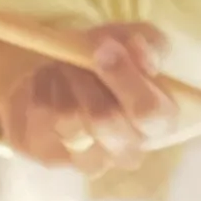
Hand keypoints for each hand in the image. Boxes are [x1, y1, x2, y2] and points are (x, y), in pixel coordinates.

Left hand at [0, 25, 178, 176]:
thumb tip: (140, 51)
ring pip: (69, 117)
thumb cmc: (105, 62)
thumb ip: (147, 42)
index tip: (105, 47)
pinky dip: (41, 86)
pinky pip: (42, 115)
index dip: (127, 79)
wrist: (59, 78)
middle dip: (87, 77)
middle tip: (80, 55)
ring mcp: (90, 160)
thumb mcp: (131, 40)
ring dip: (64, 79)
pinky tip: (47, 80)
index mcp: (159, 123)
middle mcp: (129, 150)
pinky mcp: (53, 156)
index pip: (151, 113)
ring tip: (65, 65)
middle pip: (105, 120)